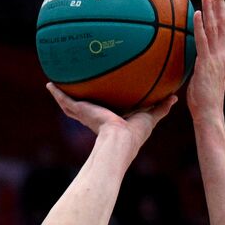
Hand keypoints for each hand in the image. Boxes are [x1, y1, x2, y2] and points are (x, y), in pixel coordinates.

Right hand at [47, 83, 176, 152]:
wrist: (120, 140)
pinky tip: (49, 84)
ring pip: (71, 103)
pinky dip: (56, 93)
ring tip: (55, 83)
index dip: (102, 104)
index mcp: (110, 120)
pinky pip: (65, 100)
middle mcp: (95, 117)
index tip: (102, 96)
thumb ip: (161, 107)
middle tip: (76, 87)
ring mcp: (85, 114)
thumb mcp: (150, 116)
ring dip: (63, 95)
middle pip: (85, 106)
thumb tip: (174, 97)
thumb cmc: (135, 134)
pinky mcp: (80, 111)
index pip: (104, 110)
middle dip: (80, 99)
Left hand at [187, 0, 224, 120]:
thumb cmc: (203, 102)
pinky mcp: (206, 64)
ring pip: (214, 28)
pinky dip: (200, 26)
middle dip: (221, 2)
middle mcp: (221, 54)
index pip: (222, 28)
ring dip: (211, 9)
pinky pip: (202, 41)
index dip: (221, 11)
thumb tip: (187, 60)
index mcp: (221, 56)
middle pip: (222, 22)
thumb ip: (197, 66)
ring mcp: (215, 58)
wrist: (210, 115)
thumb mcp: (200, 79)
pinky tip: (198, 12)